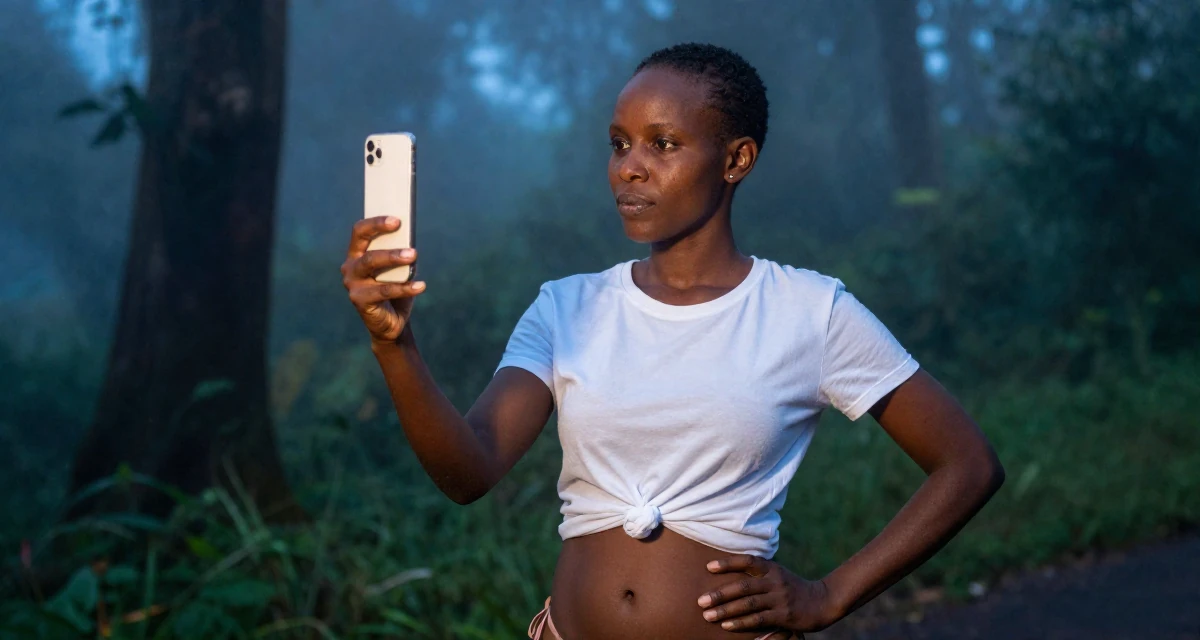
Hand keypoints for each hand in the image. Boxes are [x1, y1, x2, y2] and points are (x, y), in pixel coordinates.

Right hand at [341, 216, 424, 343]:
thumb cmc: (395, 289)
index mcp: (357, 253)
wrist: (392, 322)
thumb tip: (411, 244)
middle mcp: (350, 267)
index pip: (360, 232)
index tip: (397, 220)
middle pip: (367, 252)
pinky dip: (405, 288)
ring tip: (414, 257)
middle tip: (412, 249)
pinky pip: (383, 291)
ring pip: (371, 266)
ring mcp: (352, 284)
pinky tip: (420, 285)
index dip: (376, 224)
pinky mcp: (358, 300)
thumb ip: (401, 255)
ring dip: (394, 260)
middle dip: (390, 248)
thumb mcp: (399, 270)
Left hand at [696, 554, 840, 637]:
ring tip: (708, 615)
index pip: (747, 561)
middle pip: (743, 586)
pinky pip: (758, 619)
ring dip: (726, 610)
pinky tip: (727, 625)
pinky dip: (741, 623)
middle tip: (700, 601)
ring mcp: (779, 598)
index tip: (708, 567)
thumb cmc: (793, 588)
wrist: (823, 601)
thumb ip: (759, 574)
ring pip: (748, 604)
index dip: (728, 563)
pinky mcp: (784, 615)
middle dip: (720, 594)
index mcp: (772, 568)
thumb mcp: (778, 574)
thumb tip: (729, 574)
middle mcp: (775, 581)